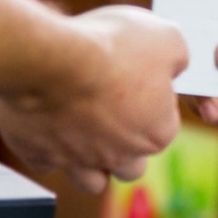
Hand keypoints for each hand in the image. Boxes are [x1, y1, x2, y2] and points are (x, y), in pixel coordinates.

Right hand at [0, 5, 186, 193]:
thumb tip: (177, 63)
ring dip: (92, 160)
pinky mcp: (39, 156)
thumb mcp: (167, 37)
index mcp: (157, 133)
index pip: (164, 129)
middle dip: (125, 143)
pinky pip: (48, 163)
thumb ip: (178, 57)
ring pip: (93, 180)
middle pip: (132, 165)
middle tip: (110, 109)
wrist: (48, 60)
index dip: (152, 106)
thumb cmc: (110, 48)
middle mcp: (122, 156)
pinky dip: (49, 149)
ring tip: (82, 128)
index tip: (137, 83)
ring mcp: (79, 162)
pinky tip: (47, 123)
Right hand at [192, 0, 217, 137]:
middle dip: (200, 75)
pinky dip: (201, 103)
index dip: (200, 35)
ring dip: (200, 95)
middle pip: (192, 36)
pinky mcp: (193, 58)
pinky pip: (186, 79)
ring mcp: (203, 35)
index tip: (198, 66)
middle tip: (213, 109)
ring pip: (187, 62)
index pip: (213, 10)